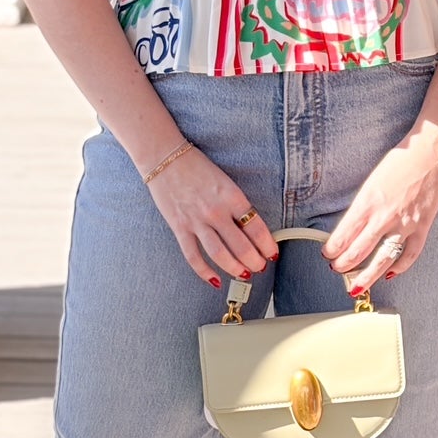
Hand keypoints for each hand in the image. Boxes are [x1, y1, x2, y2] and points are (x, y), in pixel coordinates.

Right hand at [146, 144, 279, 287]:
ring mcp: (196, 220)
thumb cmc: (197, 167)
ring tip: (244, 275)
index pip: (257, 228)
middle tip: (260, 267)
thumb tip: (250, 229)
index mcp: (232, 196)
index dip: (268, 246)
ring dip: (235, 269)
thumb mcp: (225, 182)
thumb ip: (237, 205)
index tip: (272, 254)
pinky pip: (193, 256)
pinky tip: (214, 280)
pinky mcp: (179, 227)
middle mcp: (216, 211)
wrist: (165, 157)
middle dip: (255, 261)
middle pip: (242, 246)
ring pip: (220, 255)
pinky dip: (204, 272)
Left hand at [322, 137, 437, 290]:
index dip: (332, 249)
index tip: (327, 253)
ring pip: (382, 260)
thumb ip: (361, 208)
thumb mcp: (371, 183)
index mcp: (367, 203)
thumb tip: (351, 229)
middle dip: (343, 265)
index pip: (343, 235)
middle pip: (358, 252)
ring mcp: (405, 224)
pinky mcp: (422, 227)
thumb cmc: (399, 163)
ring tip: (357, 286)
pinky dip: (399, 268)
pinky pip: (409, 255)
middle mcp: (384, 217)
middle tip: (336, 269)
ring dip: (367, 276)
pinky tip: (390, 273)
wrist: (429, 154)